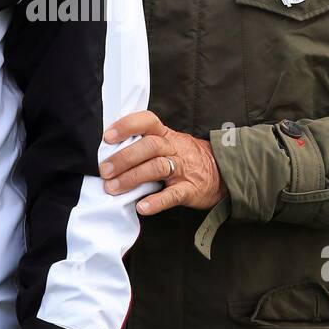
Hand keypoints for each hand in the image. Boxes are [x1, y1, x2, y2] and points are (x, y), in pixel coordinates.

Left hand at [101, 110, 227, 215]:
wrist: (223, 172)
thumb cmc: (185, 158)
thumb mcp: (168, 143)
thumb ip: (143, 144)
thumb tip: (108, 152)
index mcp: (166, 135)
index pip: (147, 121)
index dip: (127, 126)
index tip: (107, 137)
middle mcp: (174, 148)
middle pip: (149, 146)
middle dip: (124, 158)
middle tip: (105, 171)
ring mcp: (183, 169)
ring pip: (158, 168)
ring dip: (133, 177)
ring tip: (113, 188)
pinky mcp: (190, 190)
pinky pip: (173, 195)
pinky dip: (157, 202)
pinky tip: (142, 207)